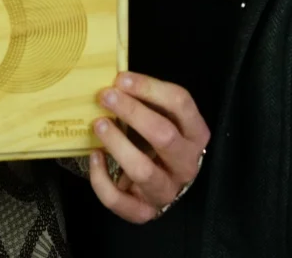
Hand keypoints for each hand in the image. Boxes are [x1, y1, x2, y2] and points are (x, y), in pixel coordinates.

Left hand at [88, 71, 210, 223]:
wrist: (164, 185)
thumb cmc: (159, 142)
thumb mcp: (163, 118)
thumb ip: (148, 102)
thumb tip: (118, 82)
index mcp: (196, 134)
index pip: (181, 103)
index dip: (150, 88)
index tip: (121, 79)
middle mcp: (186, 164)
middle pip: (164, 135)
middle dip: (132, 112)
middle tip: (106, 96)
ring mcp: (166, 190)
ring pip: (143, 169)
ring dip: (118, 143)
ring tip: (99, 124)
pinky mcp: (144, 211)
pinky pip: (119, 200)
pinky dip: (101, 179)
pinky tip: (95, 156)